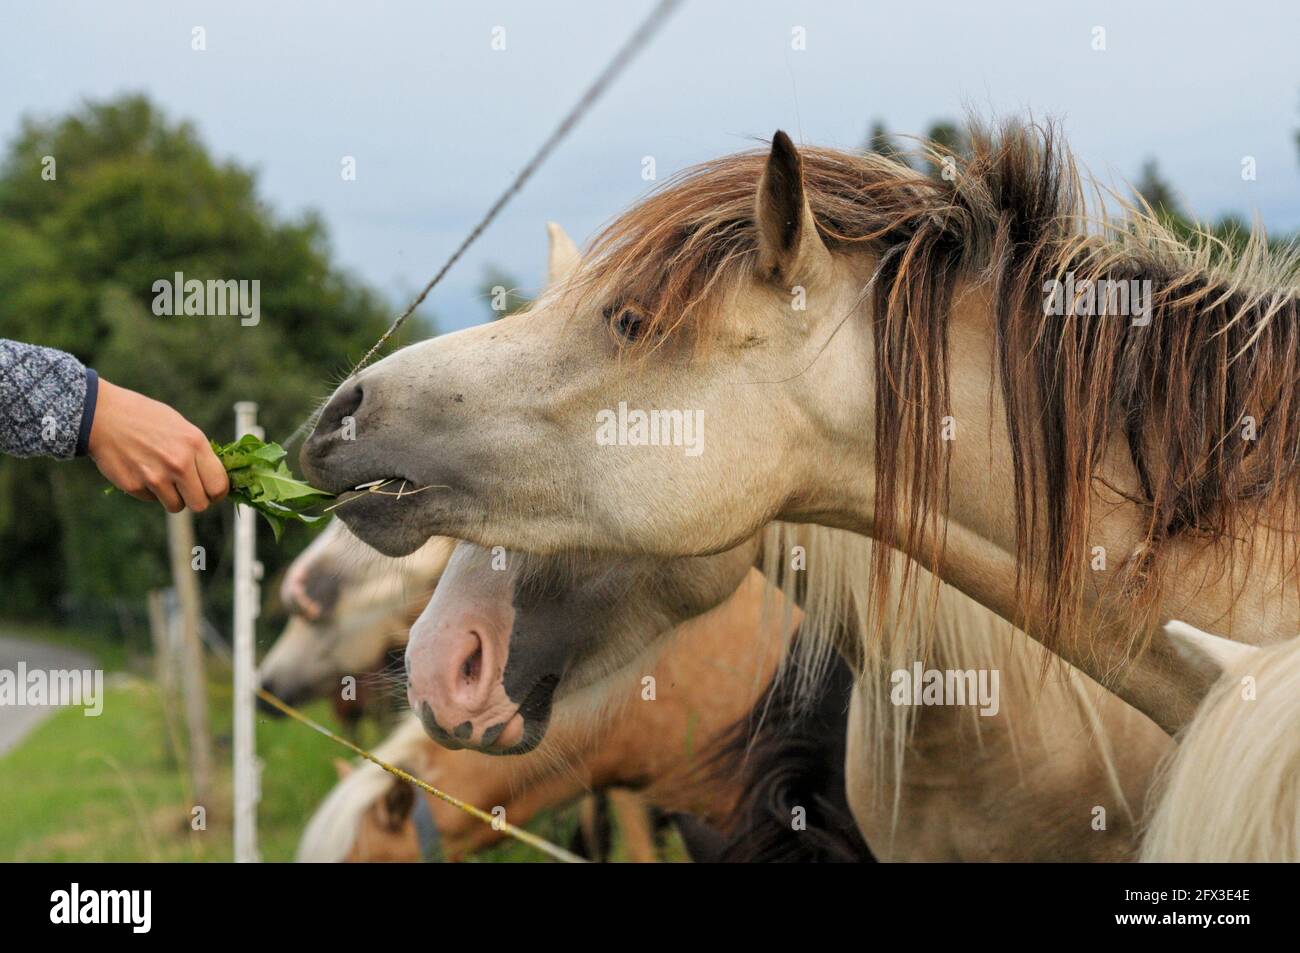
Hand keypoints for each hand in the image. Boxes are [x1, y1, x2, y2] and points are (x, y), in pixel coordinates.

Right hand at [88, 379, 229, 512]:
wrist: (104, 415)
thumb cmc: (146, 418)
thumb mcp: (182, 427)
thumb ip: (199, 454)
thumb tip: (215, 479)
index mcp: (195, 444)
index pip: (219, 486)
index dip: (217, 493)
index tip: (211, 491)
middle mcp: (178, 463)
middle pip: (200, 504)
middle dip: (196, 499)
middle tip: (188, 490)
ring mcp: (155, 476)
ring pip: (176, 506)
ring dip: (172, 497)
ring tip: (162, 476)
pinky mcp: (134, 485)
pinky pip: (152, 500)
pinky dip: (149, 491)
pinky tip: (142, 470)